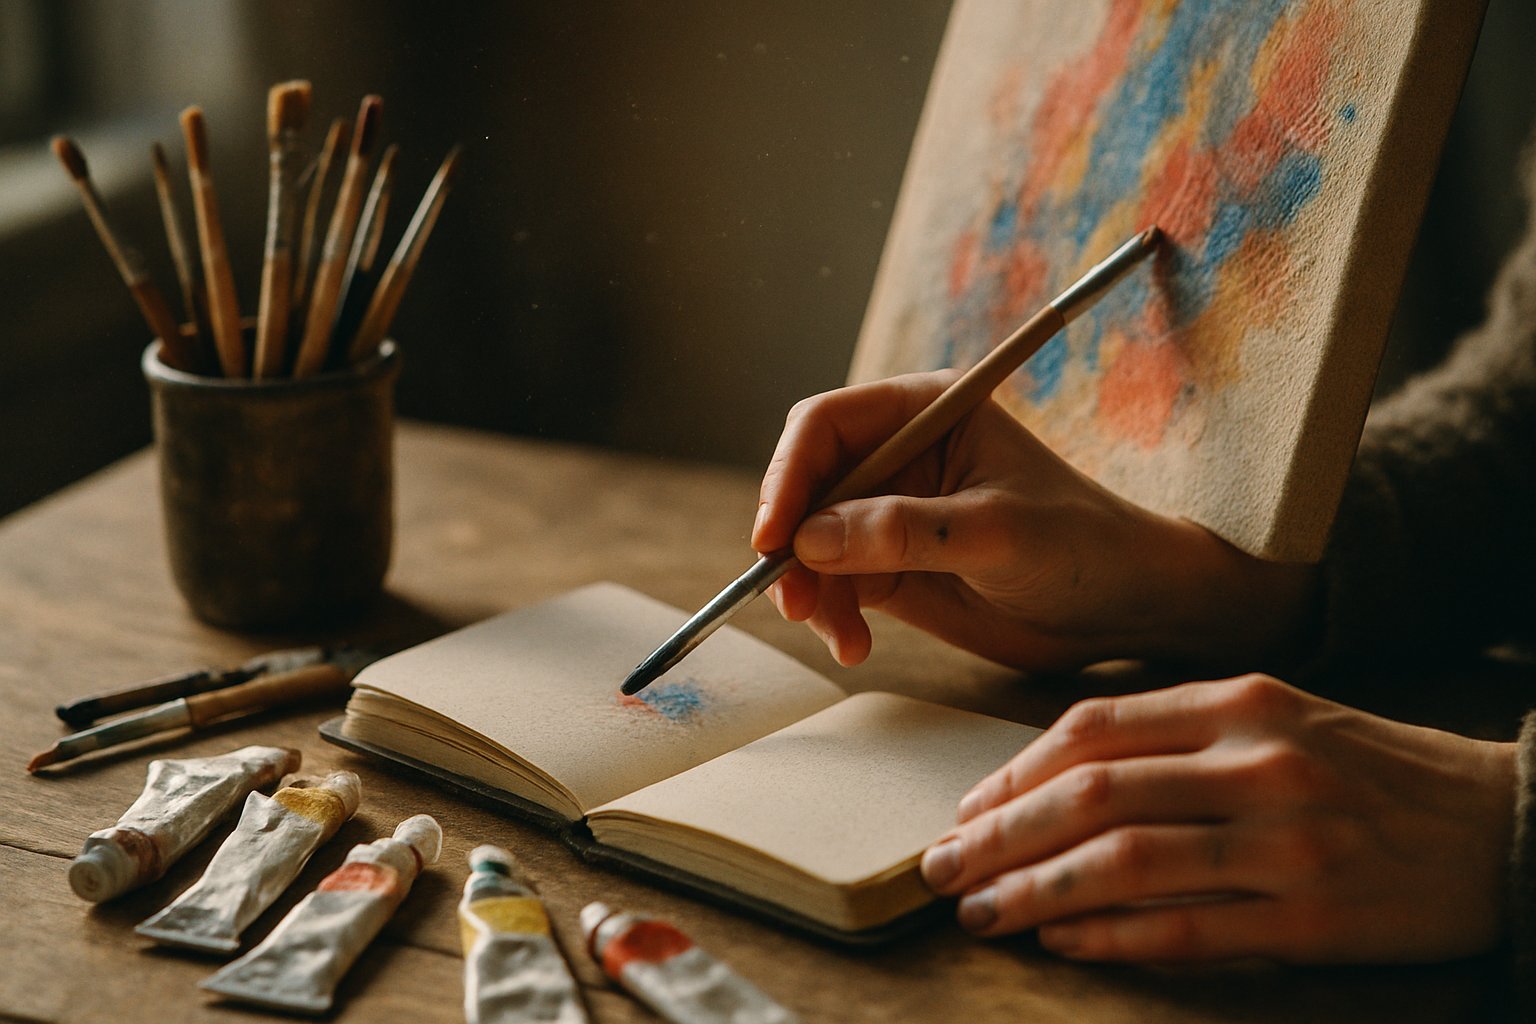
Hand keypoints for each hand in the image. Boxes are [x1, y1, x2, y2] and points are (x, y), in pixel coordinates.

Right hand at [752, 371, 1316, 670]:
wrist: (1124, 609)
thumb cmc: (1081, 547)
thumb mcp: (996, 533)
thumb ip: (904, 530)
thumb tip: (809, 540)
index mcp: (926, 411)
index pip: (826, 425)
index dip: (787, 475)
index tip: (774, 536)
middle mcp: (898, 456)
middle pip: (805, 485)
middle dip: (790, 543)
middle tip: (792, 600)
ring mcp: (888, 514)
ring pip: (809, 543)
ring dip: (809, 590)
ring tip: (841, 636)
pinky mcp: (889, 568)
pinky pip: (831, 586)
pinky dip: (829, 616)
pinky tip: (855, 646)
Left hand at [920, 674, 1517, 962]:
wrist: (1501, 825)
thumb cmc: (1370, 769)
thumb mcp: (1279, 718)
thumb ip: (1177, 734)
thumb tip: (1058, 774)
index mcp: (1240, 702)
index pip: (1092, 728)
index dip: (1013, 771)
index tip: (967, 806)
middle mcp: (1257, 762)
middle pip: (1090, 796)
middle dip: (998, 835)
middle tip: (942, 866)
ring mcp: (1285, 842)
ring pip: (1123, 865)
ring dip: (1035, 893)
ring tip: (982, 913)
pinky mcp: (1311, 918)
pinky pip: (1184, 931)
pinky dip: (1110, 939)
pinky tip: (1063, 944)